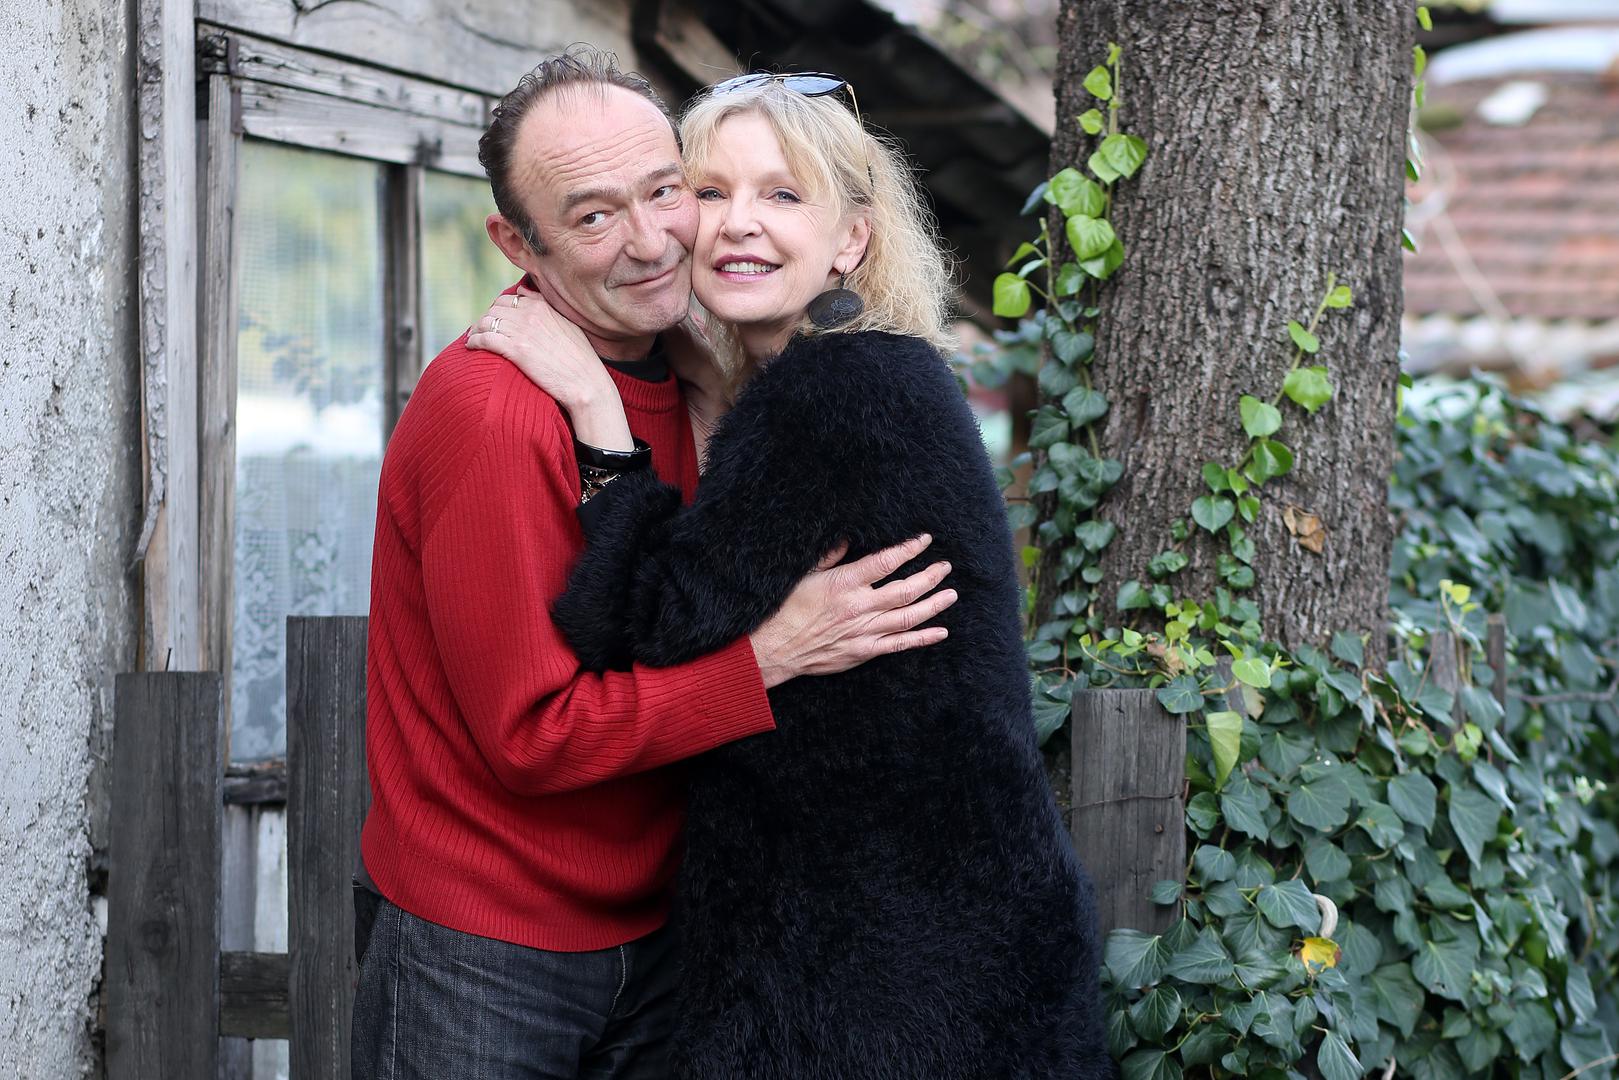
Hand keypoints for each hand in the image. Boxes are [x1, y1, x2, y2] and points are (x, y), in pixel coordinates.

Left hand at [468, 285, 633, 450]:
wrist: (586, 383)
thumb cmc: (580, 359)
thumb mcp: (567, 323)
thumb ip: (545, 305)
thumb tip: (523, 290)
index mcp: (543, 305)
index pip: (509, 298)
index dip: (498, 309)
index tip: (495, 321)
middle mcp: (531, 313)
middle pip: (494, 309)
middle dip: (485, 319)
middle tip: (480, 331)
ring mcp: (522, 331)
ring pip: (486, 322)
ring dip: (476, 330)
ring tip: (473, 339)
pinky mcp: (516, 350)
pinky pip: (484, 339)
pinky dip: (474, 341)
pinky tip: (471, 347)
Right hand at [749, 535, 957, 688]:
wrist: (776, 648)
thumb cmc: (786, 608)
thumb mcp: (805, 574)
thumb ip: (830, 556)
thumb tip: (848, 538)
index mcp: (845, 583)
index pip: (887, 561)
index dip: (909, 549)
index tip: (924, 540)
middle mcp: (859, 606)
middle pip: (906, 589)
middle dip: (929, 576)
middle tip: (945, 567)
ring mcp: (864, 631)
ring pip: (909, 616)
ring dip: (933, 604)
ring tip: (951, 594)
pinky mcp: (864, 651)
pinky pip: (900, 644)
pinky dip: (922, 638)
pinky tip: (941, 632)